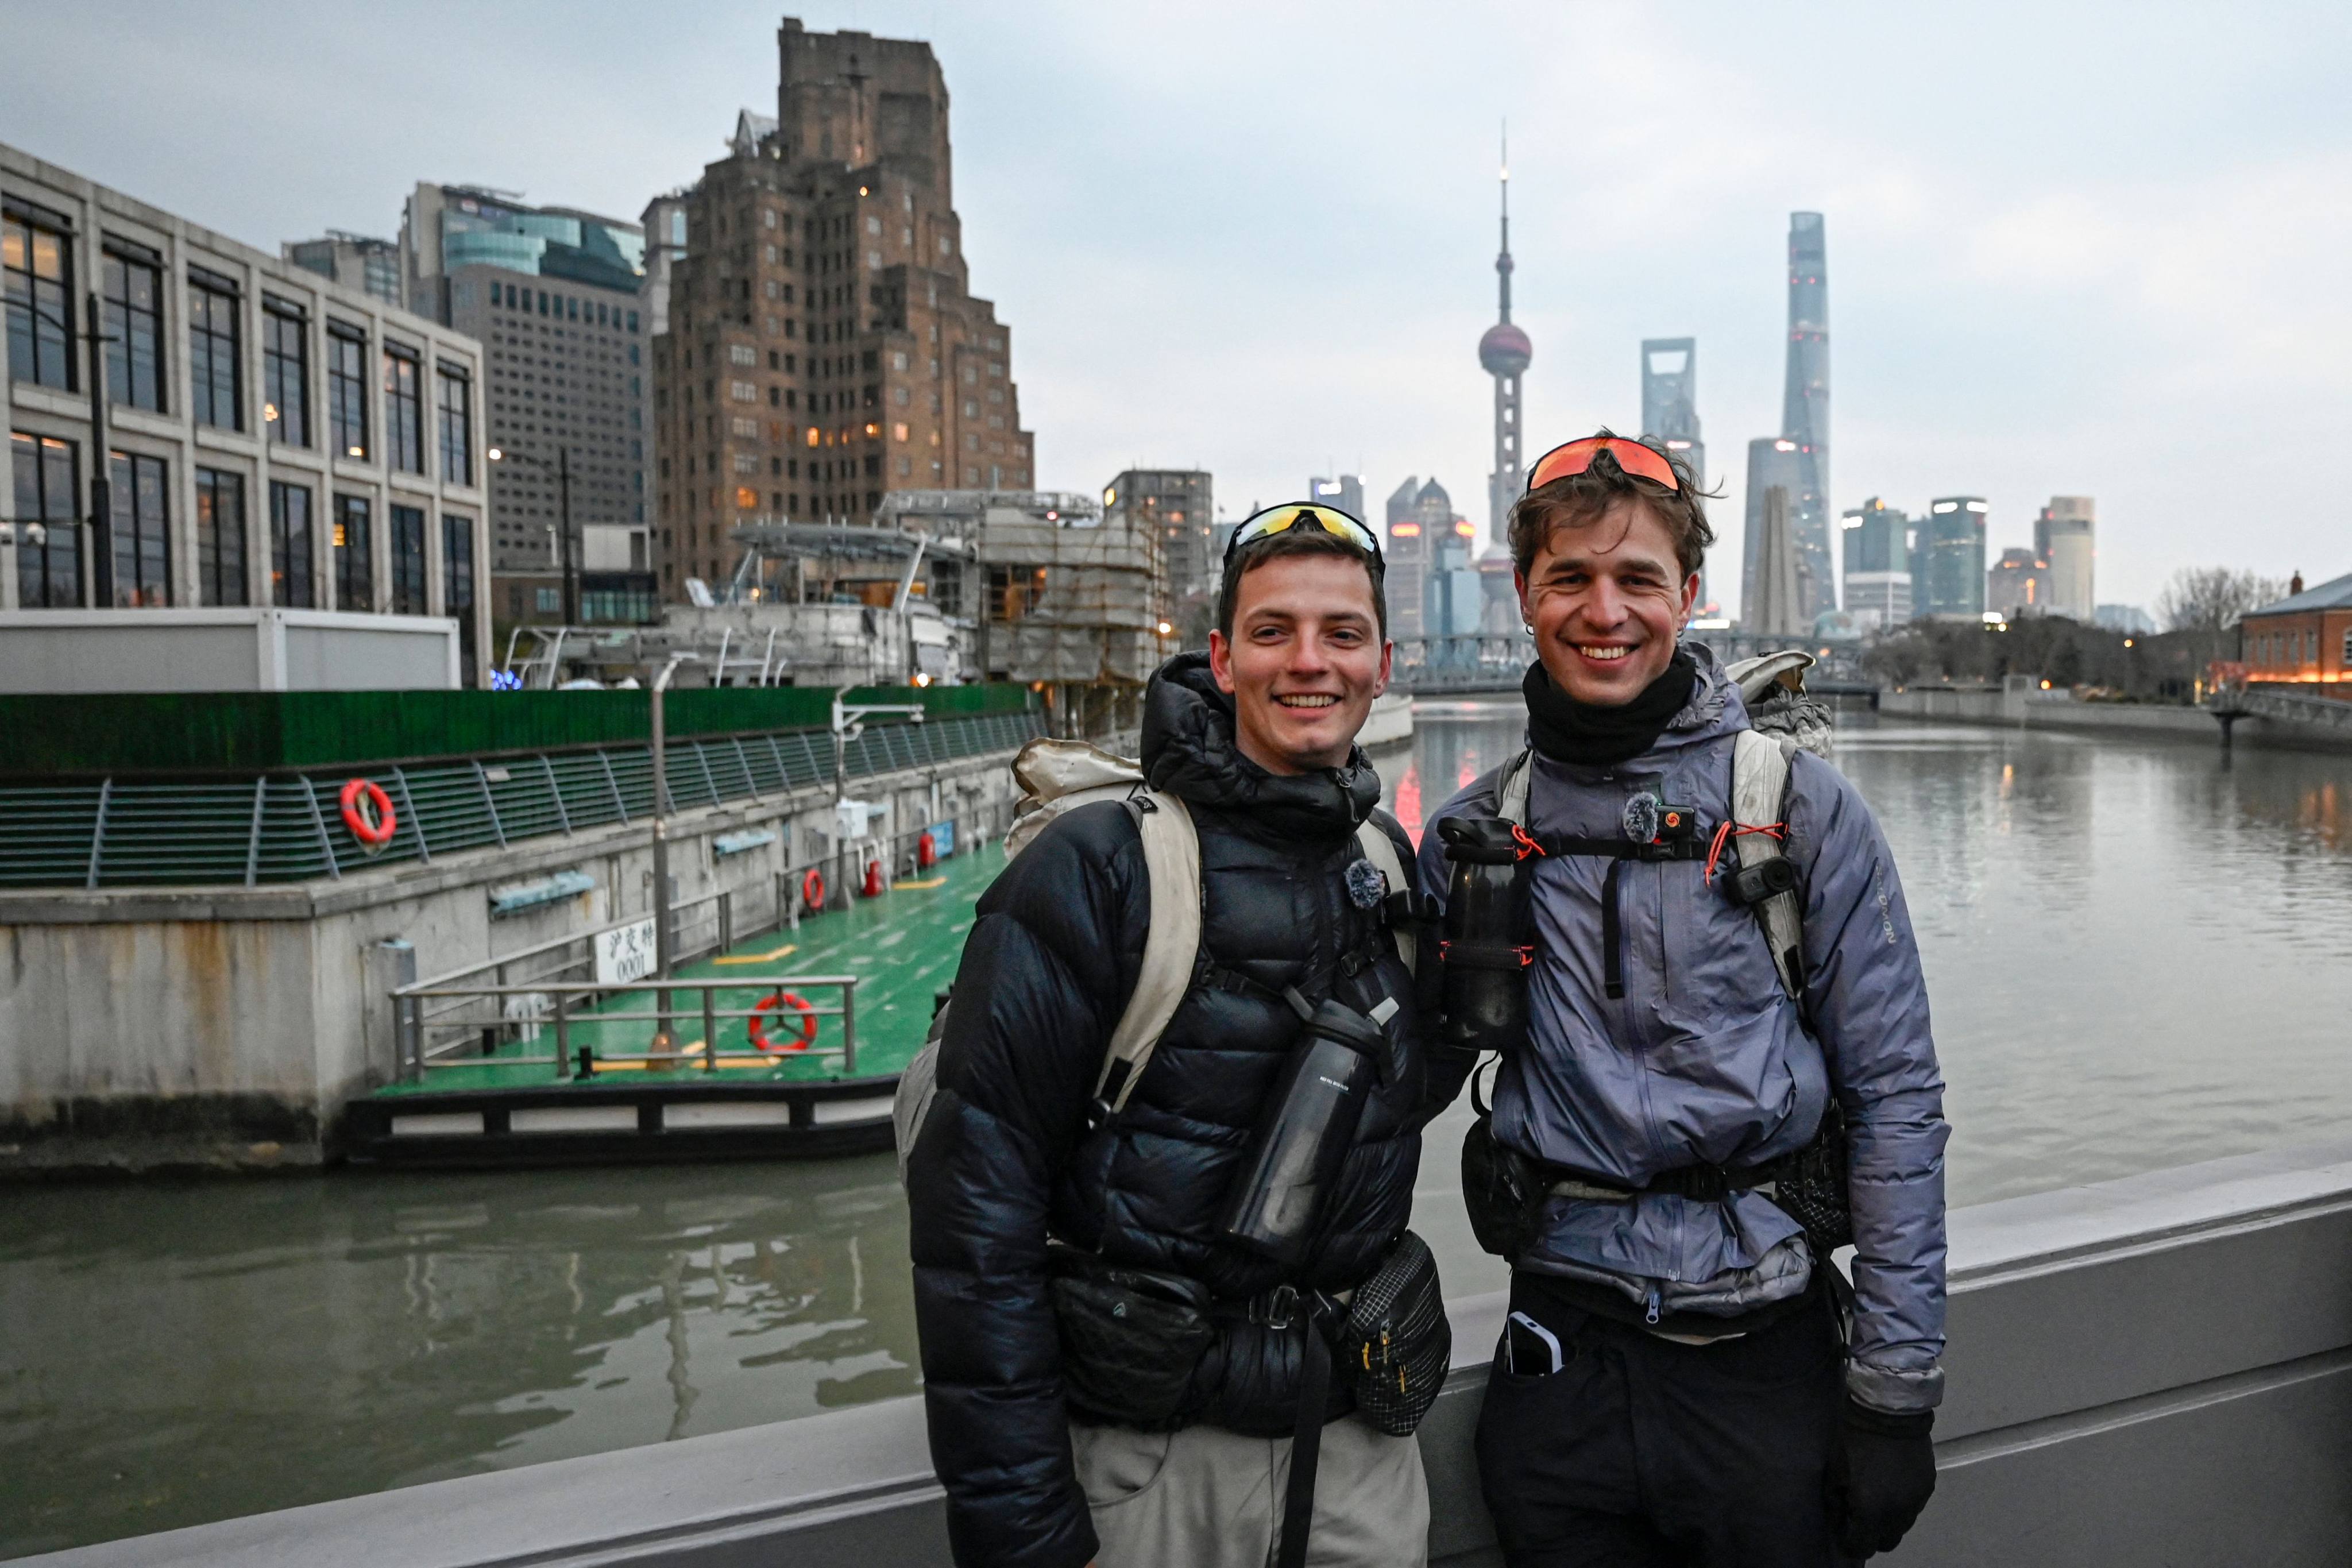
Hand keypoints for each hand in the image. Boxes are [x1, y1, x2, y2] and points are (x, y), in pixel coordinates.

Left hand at [1826, 1399, 1935, 1558]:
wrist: (1890, 1412)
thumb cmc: (1855, 1439)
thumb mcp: (1835, 1471)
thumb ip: (1836, 1502)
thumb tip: (1838, 1520)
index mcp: (1872, 1511)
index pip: (1862, 1546)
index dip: (1850, 1541)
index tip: (1844, 1526)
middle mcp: (1898, 1514)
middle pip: (1886, 1542)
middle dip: (1870, 1534)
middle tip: (1858, 1514)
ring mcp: (1917, 1501)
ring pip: (1902, 1526)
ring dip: (1887, 1520)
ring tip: (1875, 1497)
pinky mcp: (1928, 1487)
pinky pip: (1913, 1507)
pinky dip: (1901, 1504)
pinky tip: (1890, 1484)